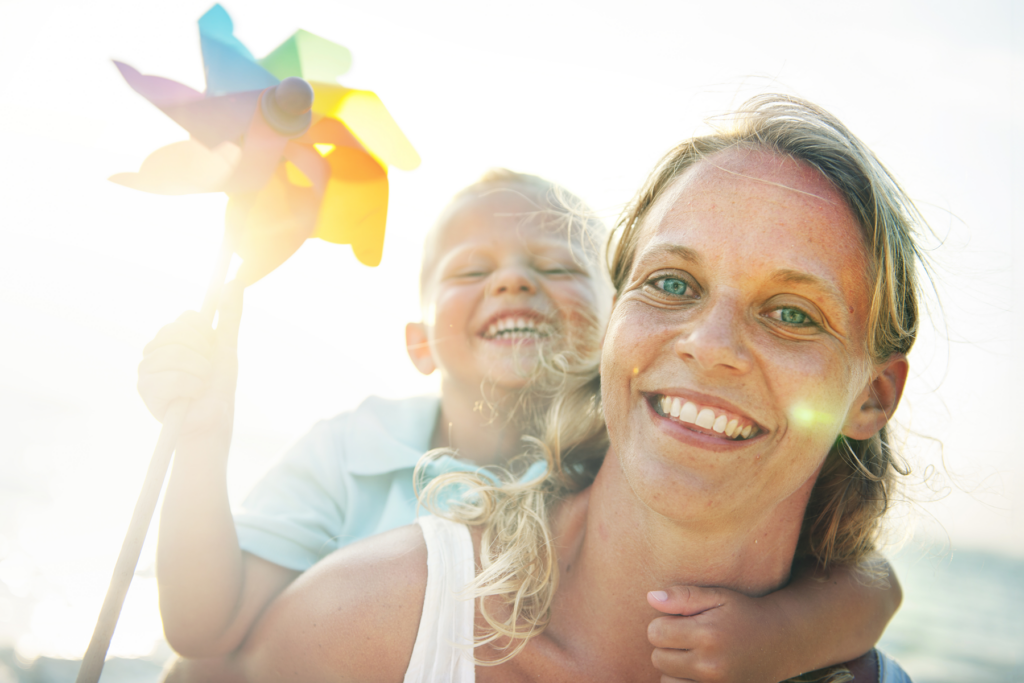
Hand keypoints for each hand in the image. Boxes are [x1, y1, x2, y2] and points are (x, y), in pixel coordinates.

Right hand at [137, 283, 243, 440]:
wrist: (213, 419)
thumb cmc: (217, 386)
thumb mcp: (226, 347)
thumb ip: (229, 315)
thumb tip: (235, 281)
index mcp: (172, 337)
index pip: (187, 318)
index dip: (206, 333)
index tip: (211, 349)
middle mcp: (155, 349)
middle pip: (176, 332)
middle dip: (202, 353)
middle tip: (206, 369)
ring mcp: (146, 369)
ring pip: (175, 355)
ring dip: (199, 373)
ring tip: (200, 384)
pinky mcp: (145, 389)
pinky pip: (171, 378)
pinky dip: (190, 387)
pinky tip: (191, 395)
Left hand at [647, 585, 787, 682]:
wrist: (781, 642)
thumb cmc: (744, 613)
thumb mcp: (717, 596)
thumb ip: (683, 596)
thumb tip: (650, 597)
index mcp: (707, 635)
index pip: (655, 633)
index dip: (663, 624)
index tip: (681, 621)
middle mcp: (710, 665)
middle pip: (658, 658)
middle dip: (667, 646)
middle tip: (689, 637)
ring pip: (666, 680)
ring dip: (673, 668)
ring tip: (693, 655)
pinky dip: (684, 682)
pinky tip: (696, 670)